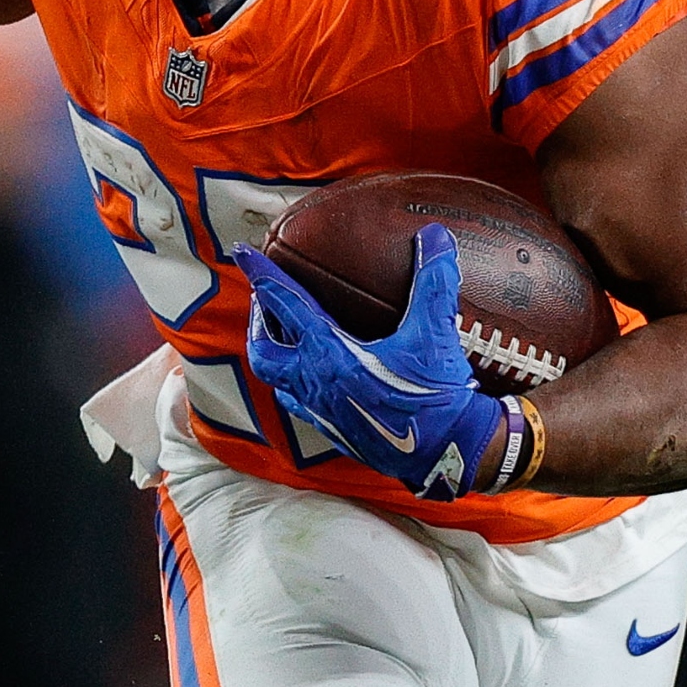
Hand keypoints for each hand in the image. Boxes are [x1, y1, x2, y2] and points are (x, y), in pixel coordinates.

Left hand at [242, 224, 520, 500]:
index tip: (242, 251)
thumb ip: (433, 280)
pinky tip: (307, 375)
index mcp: (330, 353)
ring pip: (275, 378)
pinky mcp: (332, 428)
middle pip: (262, 348)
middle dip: (258, 319)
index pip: (285, 304)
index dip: (262, 274)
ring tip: (282, 333)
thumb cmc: (434, 394)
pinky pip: (296, 402)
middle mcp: (315, 381)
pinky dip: (291, 382)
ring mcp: (319, 409)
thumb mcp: (435, 332)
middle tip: (267, 298)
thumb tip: (435, 235)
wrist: (444, 451)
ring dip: (271, 350)